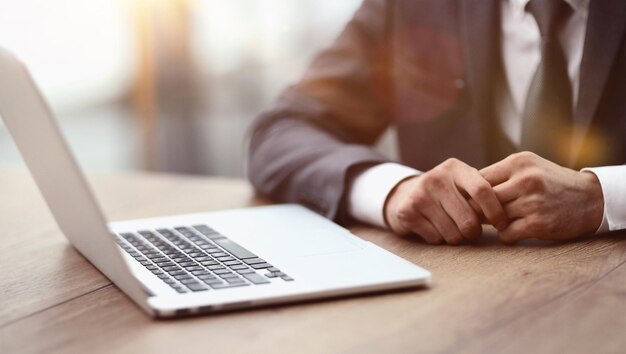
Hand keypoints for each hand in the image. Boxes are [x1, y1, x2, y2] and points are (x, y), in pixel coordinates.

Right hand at [384, 158, 507, 244]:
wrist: (405, 195)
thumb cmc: (445, 193)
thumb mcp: (461, 183)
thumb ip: (482, 191)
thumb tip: (511, 210)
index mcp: (454, 168)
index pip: (482, 190)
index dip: (495, 211)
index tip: (501, 224)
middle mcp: (435, 178)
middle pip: (469, 219)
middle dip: (473, 231)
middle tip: (471, 230)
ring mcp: (420, 195)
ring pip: (453, 233)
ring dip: (456, 237)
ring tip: (450, 227)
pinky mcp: (407, 212)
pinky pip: (436, 238)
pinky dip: (438, 239)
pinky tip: (433, 228)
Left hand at [480, 152, 603, 242]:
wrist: (592, 198)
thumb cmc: (551, 183)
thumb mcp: (528, 167)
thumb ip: (500, 175)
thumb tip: (465, 190)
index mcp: (518, 162)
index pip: (478, 179)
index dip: (471, 193)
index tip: (470, 201)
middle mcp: (525, 180)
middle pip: (483, 200)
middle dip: (479, 210)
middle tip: (480, 216)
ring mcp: (532, 202)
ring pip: (493, 218)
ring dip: (494, 224)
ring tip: (501, 222)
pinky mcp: (539, 223)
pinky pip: (506, 234)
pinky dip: (506, 235)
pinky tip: (514, 230)